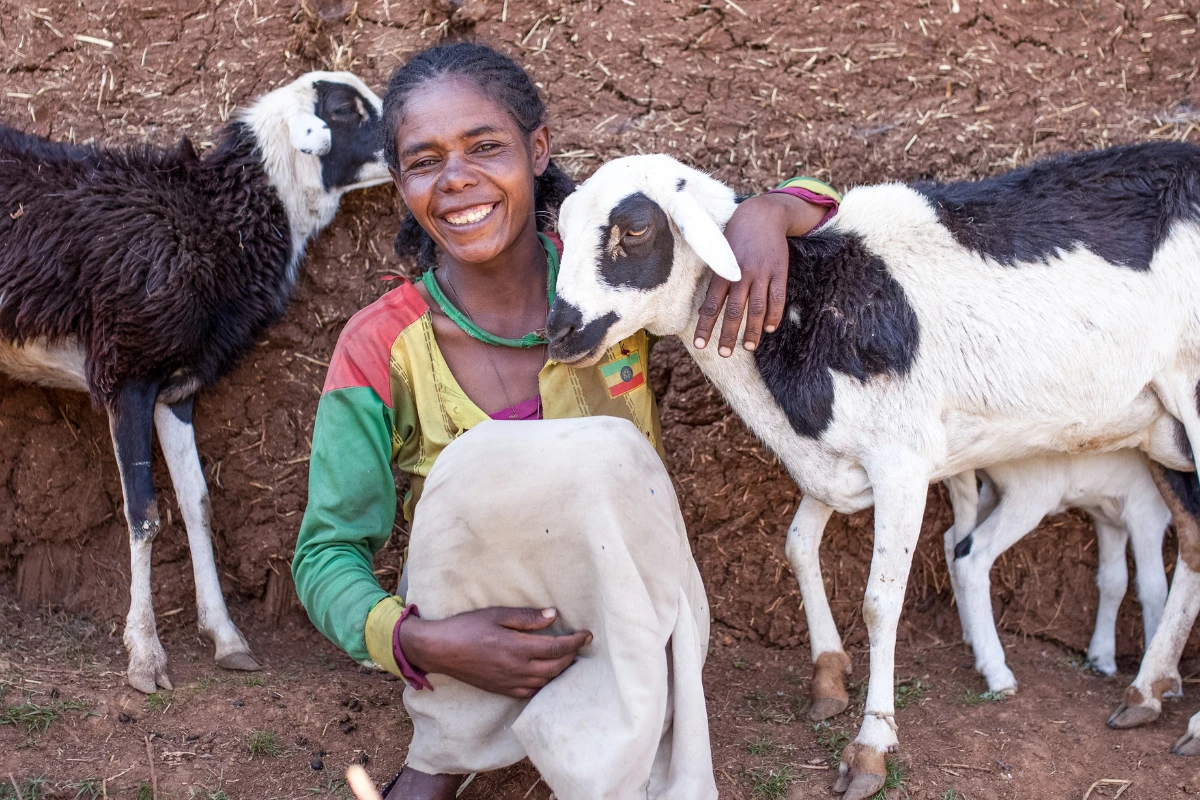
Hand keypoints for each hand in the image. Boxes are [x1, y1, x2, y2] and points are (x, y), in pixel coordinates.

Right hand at [398, 606, 591, 697]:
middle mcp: (517, 669)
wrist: (441, 650)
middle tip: (580, 645)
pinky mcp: (502, 690)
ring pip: (546, 682)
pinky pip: (531, 692)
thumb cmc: (467, 627)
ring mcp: (510, 683)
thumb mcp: (497, 614)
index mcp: (518, 648)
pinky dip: (545, 684)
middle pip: (556, 667)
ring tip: (569, 659)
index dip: (575, 642)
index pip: (557, 648)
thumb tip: (553, 615)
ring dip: (561, 671)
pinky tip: (547, 675)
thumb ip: (527, 617)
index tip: (587, 634)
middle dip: (572, 656)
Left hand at [694, 192, 826, 355]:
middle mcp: (742, 274)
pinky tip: (771, 328)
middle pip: (734, 311)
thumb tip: (706, 306)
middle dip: (728, 335)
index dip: (705, 325)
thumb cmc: (736, 235)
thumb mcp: (720, 252)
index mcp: (724, 271)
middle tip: (723, 354)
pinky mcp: (779, 272)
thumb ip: (716, 278)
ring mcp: (762, 274)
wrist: (763, 214)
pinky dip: (775, 315)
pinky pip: (778, 298)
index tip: (700, 344)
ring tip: (748, 347)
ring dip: (753, 330)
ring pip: (757, 308)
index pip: (711, 304)